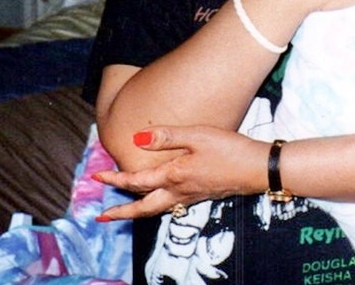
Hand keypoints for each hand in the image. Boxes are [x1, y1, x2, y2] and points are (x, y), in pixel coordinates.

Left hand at [92, 125, 266, 220]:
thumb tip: (137, 138)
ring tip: (122, 214)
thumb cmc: (229, 149)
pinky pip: (170, 206)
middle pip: (142, 207)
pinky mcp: (200, 195)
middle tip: (102, 218)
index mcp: (174, 175)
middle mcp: (178, 191)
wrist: (257, 169)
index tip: (97, 177)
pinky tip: (157, 201)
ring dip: (136, 213)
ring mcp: (190, 196)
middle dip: (120, 213)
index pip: (136, 180)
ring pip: (156, 210)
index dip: (115, 179)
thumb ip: (167, 137)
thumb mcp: (197, 135)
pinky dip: (155, 207)